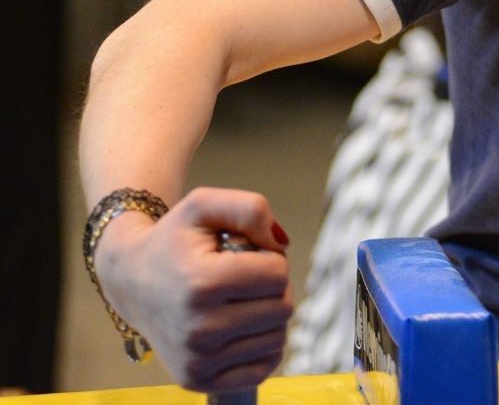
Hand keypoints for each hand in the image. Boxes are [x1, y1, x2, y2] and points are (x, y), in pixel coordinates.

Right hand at [94, 188, 292, 392]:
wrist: (129, 280)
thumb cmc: (173, 239)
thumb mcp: (205, 204)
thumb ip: (251, 209)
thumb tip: (282, 244)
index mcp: (202, 285)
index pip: (278, 274)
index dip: (269, 257)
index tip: (243, 254)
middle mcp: (199, 330)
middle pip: (282, 308)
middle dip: (271, 287)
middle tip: (241, 279)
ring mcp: (197, 361)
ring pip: (277, 338)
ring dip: (267, 315)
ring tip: (235, 301)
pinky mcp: (198, 381)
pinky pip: (264, 367)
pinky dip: (262, 346)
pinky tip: (239, 328)